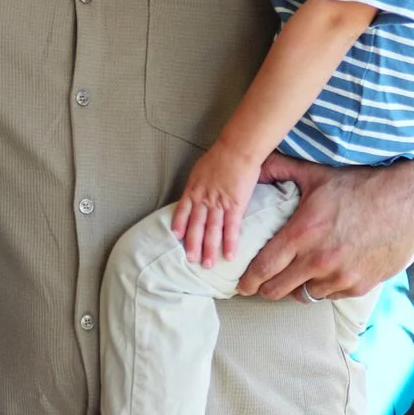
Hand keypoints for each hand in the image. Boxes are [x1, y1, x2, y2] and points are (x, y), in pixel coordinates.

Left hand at [171, 145, 261, 267]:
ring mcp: (218, 204)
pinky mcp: (235, 205)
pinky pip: (231, 228)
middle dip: (193, 245)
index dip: (179, 225)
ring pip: (212, 230)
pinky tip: (230, 255)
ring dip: (209, 249)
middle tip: (191, 261)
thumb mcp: (200, 169)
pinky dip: (230, 242)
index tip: (176, 238)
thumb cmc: (220, 156)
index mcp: (193, 189)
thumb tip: (195, 192)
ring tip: (208, 265)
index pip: (182, 211)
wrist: (237, 149)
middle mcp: (203, 199)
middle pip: (195, 226)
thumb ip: (197, 184)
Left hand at [237, 154, 413, 300]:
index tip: (240, 284)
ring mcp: (340, 277)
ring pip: (304, 295)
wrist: (408, 203)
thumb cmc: (360, 186)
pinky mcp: (359, 286)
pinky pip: (330, 295)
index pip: (264, 267)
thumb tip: (254, 164)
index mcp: (303, 233)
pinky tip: (322, 275)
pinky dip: (322, 288)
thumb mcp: (316, 174)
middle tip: (259, 285)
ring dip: (295, 288)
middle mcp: (319, 260)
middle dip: (265, 289)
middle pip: (278, 289)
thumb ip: (281, 170)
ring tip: (293, 278)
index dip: (248, 279)